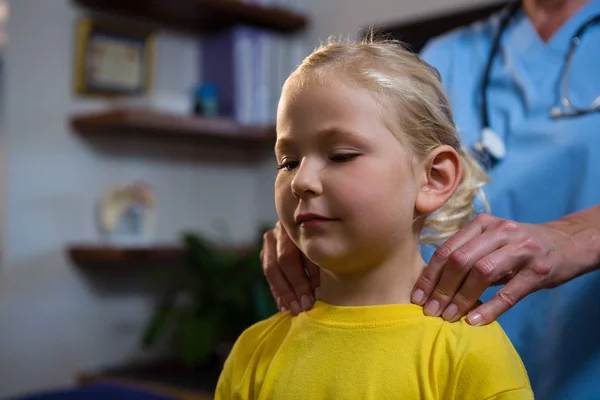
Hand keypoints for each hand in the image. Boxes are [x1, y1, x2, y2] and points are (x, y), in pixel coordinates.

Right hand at [261, 221, 319, 314]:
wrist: (317, 228)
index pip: (297, 253)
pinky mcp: (266, 253)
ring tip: (295, 310)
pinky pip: (269, 277)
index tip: (318, 295)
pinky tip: (284, 308)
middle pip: (282, 260)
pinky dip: (278, 293)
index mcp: (298, 224)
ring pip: (271, 269)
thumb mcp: (328, 246)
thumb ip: (325, 260)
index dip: (306, 276)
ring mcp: (270, 240)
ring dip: (284, 292)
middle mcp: (280, 229)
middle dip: (295, 286)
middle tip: (305, 306)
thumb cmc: (330, 240)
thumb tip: (322, 292)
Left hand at [411, 212, 599, 325]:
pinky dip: (490, 308)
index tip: (417, 297)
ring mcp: (521, 249)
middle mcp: (500, 231)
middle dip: (441, 288)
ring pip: (481, 273)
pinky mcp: (538, 270)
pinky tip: (475, 320)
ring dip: (462, 298)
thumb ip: (466, 254)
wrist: (567, 243)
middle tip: (430, 311)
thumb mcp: (491, 241)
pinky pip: (509, 292)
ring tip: (448, 317)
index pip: (447, 250)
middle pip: (461, 260)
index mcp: (482, 224)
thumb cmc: (518, 247)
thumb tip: (433, 284)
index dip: (429, 275)